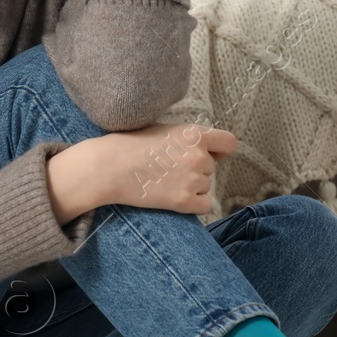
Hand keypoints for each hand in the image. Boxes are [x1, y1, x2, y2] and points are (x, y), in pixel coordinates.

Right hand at [66, 122, 236, 216]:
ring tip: (166, 182)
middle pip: (211, 168)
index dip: (219, 150)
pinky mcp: (184, 202)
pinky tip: (175, 198)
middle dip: (196, 169)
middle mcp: (199, 157)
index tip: (211, 154)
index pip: (229, 143)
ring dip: (192, 187)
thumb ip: (188, 138)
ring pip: (206, 187)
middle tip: (170, 169)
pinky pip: (205, 206)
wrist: (108, 168)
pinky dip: (194, 204)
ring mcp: (193, 180)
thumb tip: (208, 151)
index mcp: (195, 134)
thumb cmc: (131, 144)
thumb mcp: (165, 129)